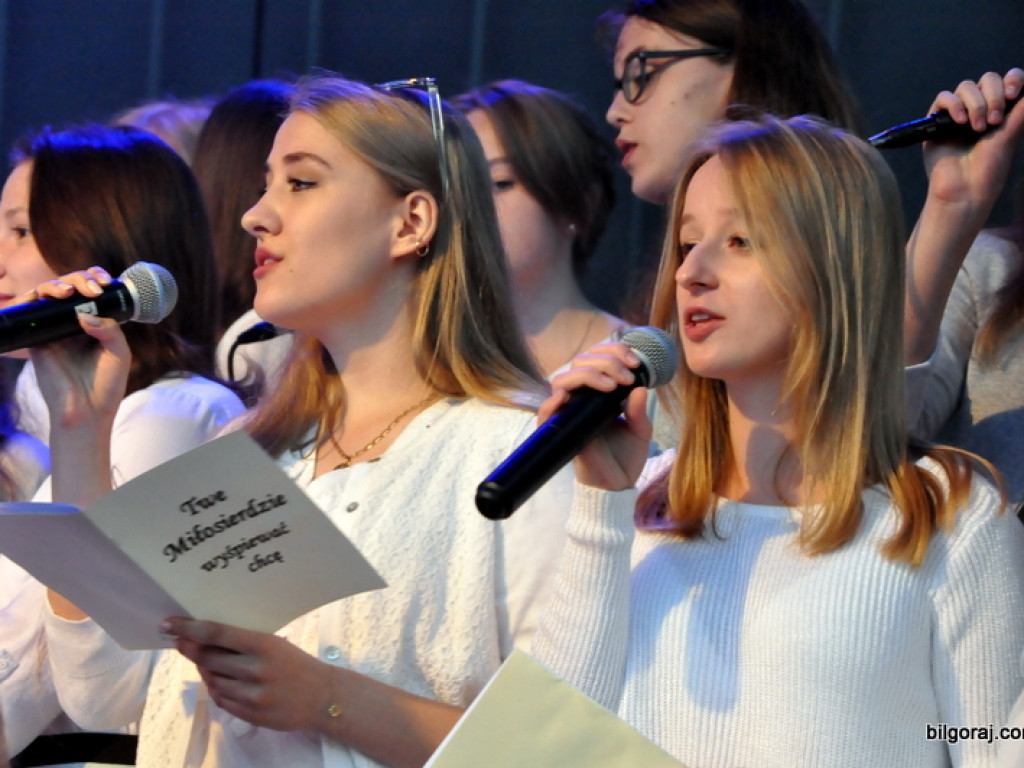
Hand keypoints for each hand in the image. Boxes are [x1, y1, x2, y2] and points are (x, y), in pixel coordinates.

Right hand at [23, 267, 130, 429]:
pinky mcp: (37, 339)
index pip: (91, 291)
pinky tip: (46, 296)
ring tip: (70, 293)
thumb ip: (109, 328)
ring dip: (57, 285)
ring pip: (48, 293)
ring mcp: (53, 329)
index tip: (106, 281)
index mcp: (95, 322)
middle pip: (70, 286)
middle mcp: (73, 322)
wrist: (87, 411)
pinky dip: (31, 298)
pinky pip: (29, 311)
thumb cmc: (106, 384)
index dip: (95, 278)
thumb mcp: (119, 352)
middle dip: (80, 279)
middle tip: (93, 289)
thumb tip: (84, 313)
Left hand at [164, 617, 335, 732]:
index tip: (168, 625)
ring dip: (204, 670)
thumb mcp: (276, 645)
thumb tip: (206, 638)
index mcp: (264, 645)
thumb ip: (244, 643)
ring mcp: (252, 695)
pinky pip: (221, 699)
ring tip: (208, 663)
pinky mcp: (250, 714)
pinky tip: (221, 680)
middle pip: (208, 658)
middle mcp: (255, 670)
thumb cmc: (298, 665)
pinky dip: (216, 688)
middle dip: (190, 648)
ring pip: (211, 680)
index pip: (217, 633)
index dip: (189, 628)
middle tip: (181, 642)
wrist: (324, 698)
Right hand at [540, 341, 651, 491]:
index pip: (596, 359)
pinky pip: (545, 413)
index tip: (635, 363)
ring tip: (611, 385)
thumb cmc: (626, 457)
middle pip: (580, 363)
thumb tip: (640, 388)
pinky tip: (566, 397)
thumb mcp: (641, 430)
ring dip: (587, 374)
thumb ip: (640, 410)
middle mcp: (582, 399)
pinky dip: (551, 402)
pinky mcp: (561, 431)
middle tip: (626, 377)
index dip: (613, 352)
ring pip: (563, 380)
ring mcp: (570, 414)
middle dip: (606, 362)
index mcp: (599, 393)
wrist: (617, 485)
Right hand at [923, 68, 1023, 218]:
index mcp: (1002, 111)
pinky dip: (953, 105)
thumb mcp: (1012, 133)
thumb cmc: (990, 168)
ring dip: (975, 104)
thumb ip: (1022, 108)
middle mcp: (980, 109)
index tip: (1012, 95)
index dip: (1012, 79)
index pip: (1007, 80)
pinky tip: (960, 122)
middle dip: (993, 95)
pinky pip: (943, 98)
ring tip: (976, 128)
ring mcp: (958, 114)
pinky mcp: (937, 121)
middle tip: (994, 121)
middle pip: (987, 79)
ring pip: (966, 87)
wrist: (964, 189)